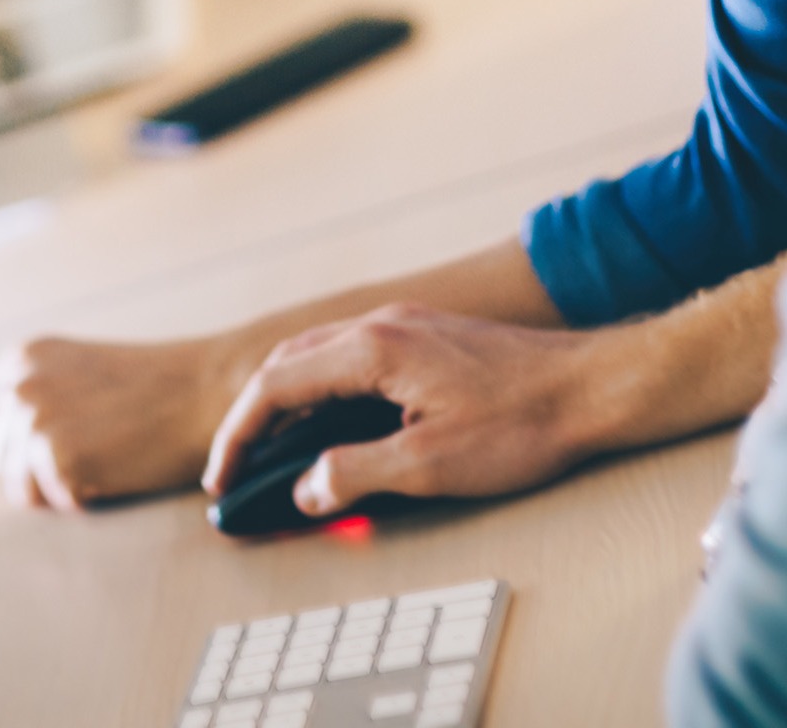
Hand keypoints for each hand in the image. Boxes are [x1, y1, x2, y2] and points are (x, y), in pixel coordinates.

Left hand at [0, 332, 247, 509]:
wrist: (203, 391)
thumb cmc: (148, 386)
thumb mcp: (75, 369)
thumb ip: (31, 391)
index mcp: (20, 358)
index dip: (8, 438)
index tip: (46, 441)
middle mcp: (17, 386)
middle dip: (35, 467)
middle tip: (92, 448)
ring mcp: (35, 422)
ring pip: (18, 488)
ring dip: (56, 487)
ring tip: (102, 458)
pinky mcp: (57, 460)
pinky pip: (53, 504)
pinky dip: (82, 498)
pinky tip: (114, 469)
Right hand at [203, 303, 600, 517]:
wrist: (592, 386)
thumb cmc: (521, 424)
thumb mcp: (431, 465)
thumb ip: (357, 474)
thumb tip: (307, 490)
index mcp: (372, 349)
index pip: (277, 384)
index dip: (240, 434)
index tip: (222, 477)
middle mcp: (381, 324)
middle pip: (290, 362)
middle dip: (255, 416)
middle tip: (236, 469)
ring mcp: (405, 325)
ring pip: (321, 356)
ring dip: (289, 402)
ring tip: (275, 454)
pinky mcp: (427, 337)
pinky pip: (352, 357)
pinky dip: (324, 392)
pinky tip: (333, 426)